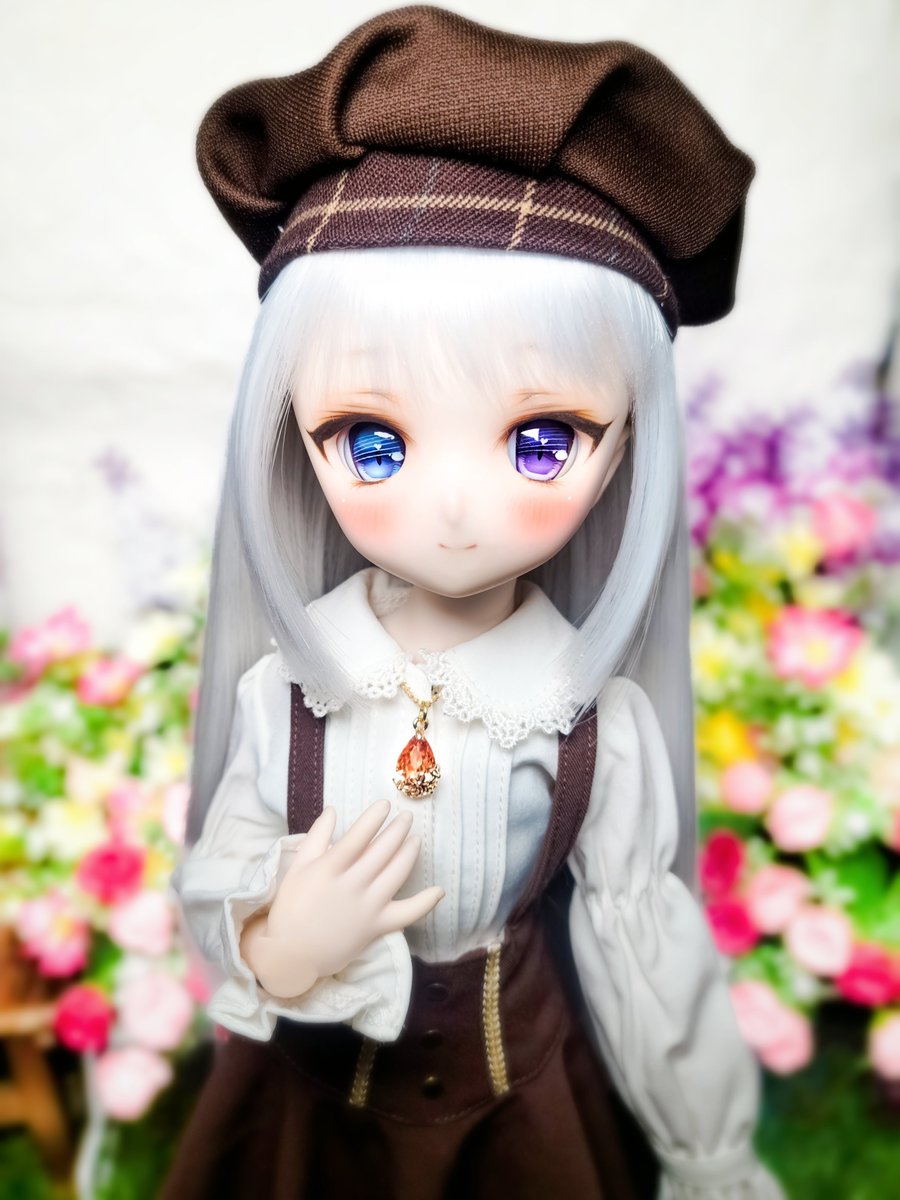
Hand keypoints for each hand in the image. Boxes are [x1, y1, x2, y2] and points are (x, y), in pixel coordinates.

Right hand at [240, 799, 442, 998]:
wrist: (292, 953)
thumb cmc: (292, 907)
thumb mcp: (298, 868)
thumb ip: (316, 836)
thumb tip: (333, 810)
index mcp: (329, 869)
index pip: (358, 836)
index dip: (374, 817)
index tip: (385, 805)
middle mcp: (351, 885)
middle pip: (382, 850)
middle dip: (398, 829)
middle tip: (406, 818)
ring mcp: (367, 906)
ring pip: (396, 873)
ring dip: (409, 853)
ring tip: (415, 839)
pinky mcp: (377, 926)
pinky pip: (407, 914)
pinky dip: (425, 903)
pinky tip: (439, 890)